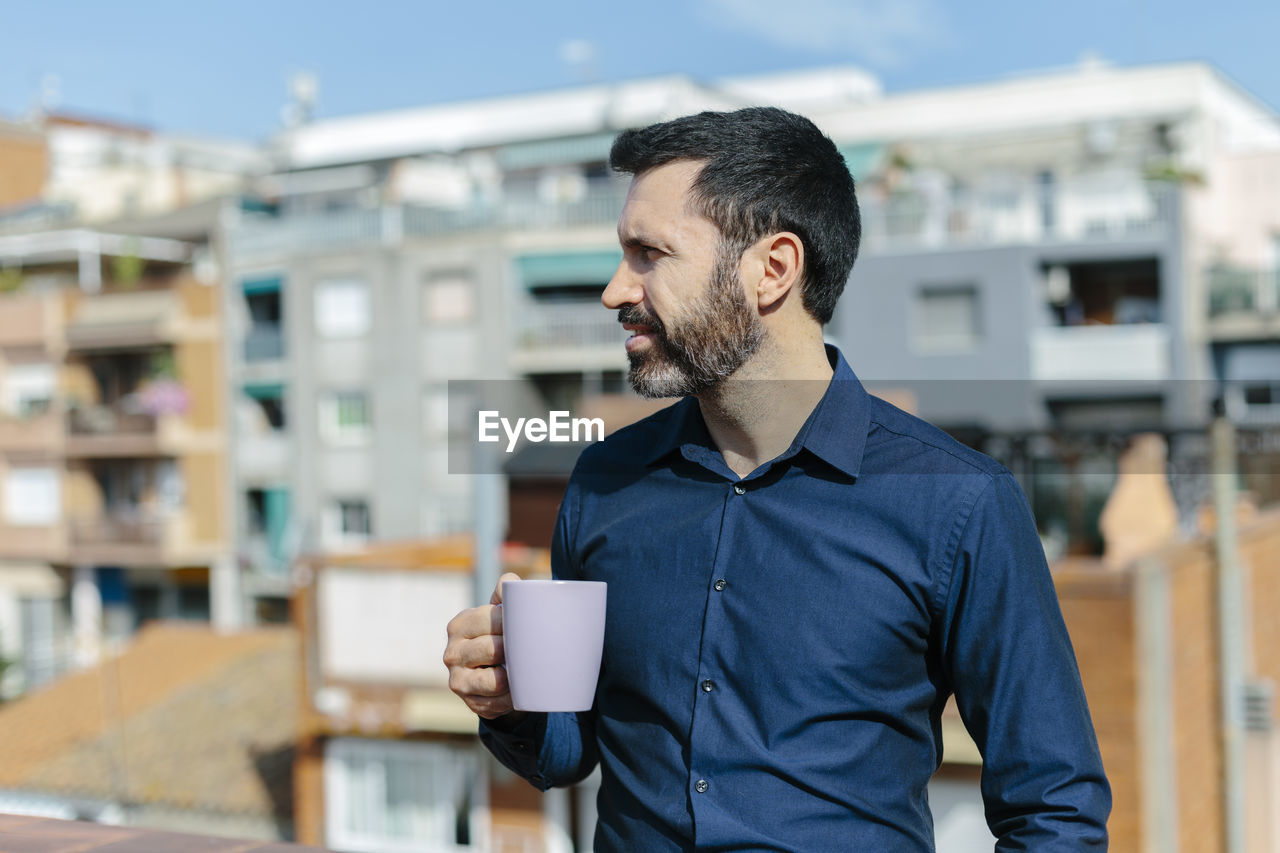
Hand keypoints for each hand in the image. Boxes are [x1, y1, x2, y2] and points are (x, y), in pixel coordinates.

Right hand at [444, 571, 526, 721]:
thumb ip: (506, 589)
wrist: (492, 671)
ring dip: (514, 677)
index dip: (515, 623)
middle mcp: (452, 653)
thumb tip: (511, 584)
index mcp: (460, 624)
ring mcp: (457, 680)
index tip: (529, 625)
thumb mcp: (500, 610)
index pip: (492, 620)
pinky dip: (512, 698)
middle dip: (515, 650)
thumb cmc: (500, 633)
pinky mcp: (469, 703)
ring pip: (494, 680)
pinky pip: (497, 703)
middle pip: (493, 650)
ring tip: (526, 670)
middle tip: (532, 648)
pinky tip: (519, 690)